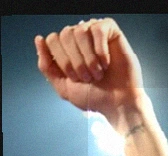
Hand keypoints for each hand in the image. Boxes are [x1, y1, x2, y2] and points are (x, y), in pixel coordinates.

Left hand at [35, 18, 145, 133]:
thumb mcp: (63, 86)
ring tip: (98, 72)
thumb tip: (39, 39)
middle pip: (64, 34)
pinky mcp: (113, 34)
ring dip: (88, 57)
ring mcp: (96, 36)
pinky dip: (100, 49)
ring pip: (79, 31)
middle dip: (75, 60)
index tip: (75, 78)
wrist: (118, 104)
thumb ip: (46, 65)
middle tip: (88, 78)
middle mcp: (80, 40)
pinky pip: (98, 29)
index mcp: (67, 50)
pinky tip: (106, 63)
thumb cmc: (95, 97)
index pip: (53, 40)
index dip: (61, 59)